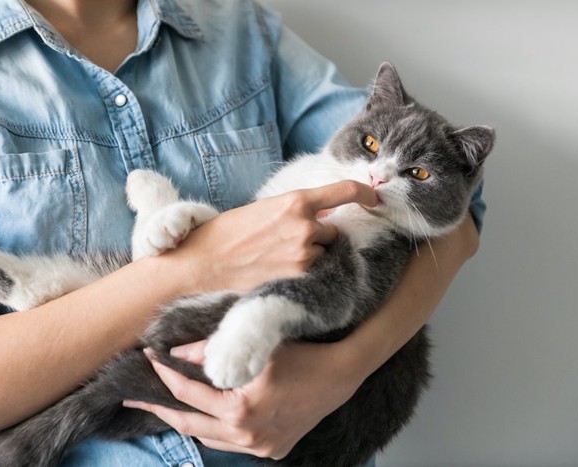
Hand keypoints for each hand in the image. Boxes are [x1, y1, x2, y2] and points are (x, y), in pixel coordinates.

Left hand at [123, 340, 363, 459]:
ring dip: (185, 421)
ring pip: (207, 438)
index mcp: (240, 409)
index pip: (188, 392)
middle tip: (134, 396)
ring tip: (166, 405)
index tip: (148, 358)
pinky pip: (230, 444)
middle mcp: (247, 435)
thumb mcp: (257, 346)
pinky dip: (212, 430)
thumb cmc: (301, 355)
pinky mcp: (271, 451)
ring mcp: (260, 448)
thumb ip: (212, 349)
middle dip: (159, 408)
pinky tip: (204, 416)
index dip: (164, 375)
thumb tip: (176, 353)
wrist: (341, 375)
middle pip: (189, 424)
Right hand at [170, 180, 376, 291]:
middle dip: (318, 236)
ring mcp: (303, 255)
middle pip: (332, 230)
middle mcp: (305, 226)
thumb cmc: (227, 234)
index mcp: (295, 201)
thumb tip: (321, 214)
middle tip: (285, 243)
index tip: (373, 198)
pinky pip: (314, 273)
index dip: (364, 193)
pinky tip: (278, 271)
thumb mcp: (263, 210)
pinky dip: (303, 273)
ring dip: (310, 256)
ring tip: (276, 259)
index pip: (343, 191)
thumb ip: (294, 211)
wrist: (203, 263)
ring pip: (323, 253)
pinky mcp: (298, 278)